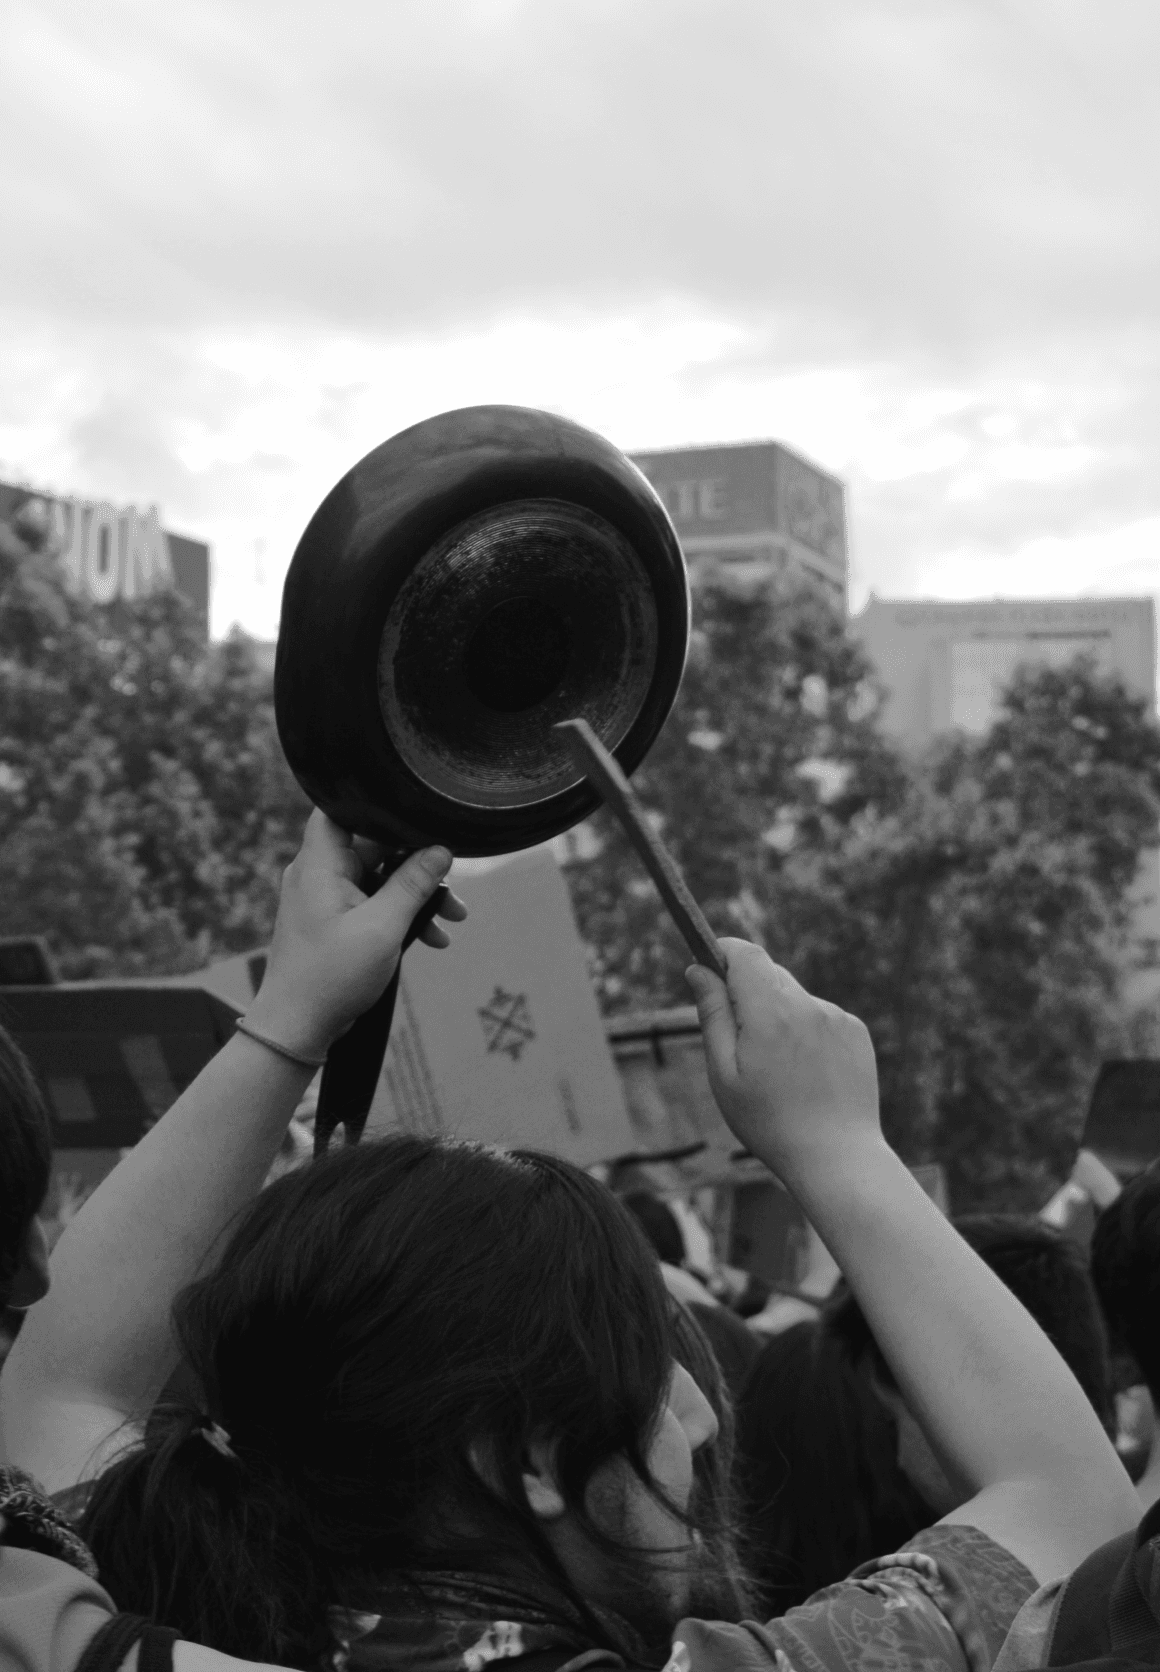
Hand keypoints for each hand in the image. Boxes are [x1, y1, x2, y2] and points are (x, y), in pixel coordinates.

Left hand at [245, 810, 467, 1055]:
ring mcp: (327, 898)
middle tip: (453, 883)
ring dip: (416, 895)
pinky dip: (401, 916)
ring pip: (380, 879)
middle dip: (417, 863)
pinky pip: (373, 904)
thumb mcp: (382, 928)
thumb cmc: (330, 977)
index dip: (379, 805)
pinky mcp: (335, 921)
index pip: (342, 808)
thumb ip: (413, 884)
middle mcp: (319, 874)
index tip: (419, 813)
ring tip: (454, 918)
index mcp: (320, 864)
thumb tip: (441, 850)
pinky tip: (433, 938)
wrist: (296, 1028)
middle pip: (373, 846)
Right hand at [686, 938, 880, 1184]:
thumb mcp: (724, 1074)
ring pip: (794, 997)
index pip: (745, 954)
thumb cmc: (769, 1122)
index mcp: (771, 1013)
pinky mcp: (856, 1032)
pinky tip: (806, 1073)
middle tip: (740, 1040)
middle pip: (769, 973)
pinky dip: (806, 1031)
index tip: (709, 968)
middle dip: (748, 993)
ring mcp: (837, 1017)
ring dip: (778, 1015)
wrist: (837, 1157)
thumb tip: (699, 970)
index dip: (723, 954)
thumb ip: (712, 1015)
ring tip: (779, 1069)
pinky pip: (820, 1016)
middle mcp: (808, 1006)